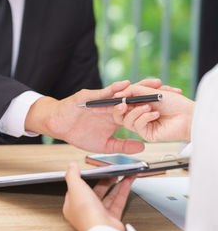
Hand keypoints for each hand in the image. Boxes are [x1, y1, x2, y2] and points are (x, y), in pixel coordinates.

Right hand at [25, 79, 165, 153]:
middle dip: (152, 94)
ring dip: (138, 88)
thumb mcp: (105, 144)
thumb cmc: (78, 133)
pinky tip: (125, 85)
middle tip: (170, 90)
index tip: (170, 107)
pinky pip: (104, 92)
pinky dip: (114, 89)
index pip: (137, 110)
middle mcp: (111, 106)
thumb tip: (142, 147)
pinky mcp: (90, 97)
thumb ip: (123, 144)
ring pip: (122, 93)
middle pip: (135, 98)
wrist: (59, 126)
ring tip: (154, 84)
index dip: (153, 108)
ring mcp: (102, 100)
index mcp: (116, 116)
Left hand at [63, 163, 134, 230]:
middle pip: (95, 191)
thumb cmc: (86, 213)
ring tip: (121, 174)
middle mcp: (86, 211)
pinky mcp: (112, 218)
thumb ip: (72, 175)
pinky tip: (127, 182)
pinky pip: (118, 201)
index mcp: (73, 205)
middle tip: (110, 171)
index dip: (84, 179)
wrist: (102, 230)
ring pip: (108, 196)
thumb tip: (71, 166)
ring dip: (116, 184)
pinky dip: (123, 190)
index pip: (77, 189)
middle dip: (104, 180)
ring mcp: (99, 214)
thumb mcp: (75, 187)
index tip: (91, 171)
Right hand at [112, 85, 194, 141]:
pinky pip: (137, 126)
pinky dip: (145, 118)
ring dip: (136, 112)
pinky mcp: (146, 133)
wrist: (188, 115)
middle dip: (121, 107)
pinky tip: (155, 115)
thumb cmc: (174, 103)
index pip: (122, 102)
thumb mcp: (151, 91)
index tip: (118, 95)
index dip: (119, 99)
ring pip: (126, 120)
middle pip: (120, 113)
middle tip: (124, 103)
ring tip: (149, 108)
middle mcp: (139, 114)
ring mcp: (142, 124)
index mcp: (139, 103)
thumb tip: (118, 94)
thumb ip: (133, 91)